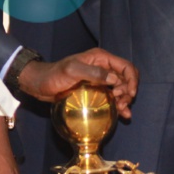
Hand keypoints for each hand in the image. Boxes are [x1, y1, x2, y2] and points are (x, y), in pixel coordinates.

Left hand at [16, 48, 138, 118]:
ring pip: (122, 89)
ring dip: (125, 99)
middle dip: (129, 91)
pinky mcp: (97, 91)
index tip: (129, 94)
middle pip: (126, 78)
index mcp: (101, 58)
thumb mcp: (72, 71)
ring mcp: (101, 80)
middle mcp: (103, 67)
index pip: (126, 66)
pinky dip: (120, 105)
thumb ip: (94, 73)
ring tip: (122, 110)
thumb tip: (115, 80)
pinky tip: (123, 115)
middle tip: (121, 103)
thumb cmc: (54, 75)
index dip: (132, 80)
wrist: (41, 84)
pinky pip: (113, 97)